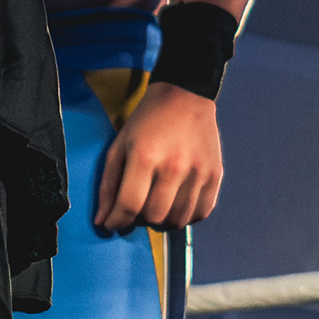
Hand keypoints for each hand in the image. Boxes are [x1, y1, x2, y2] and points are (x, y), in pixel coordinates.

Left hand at [92, 83, 221, 234]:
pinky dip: (186, 216)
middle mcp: (174, 166)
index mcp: (145, 156)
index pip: (129, 206)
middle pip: (154, 217)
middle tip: (137, 208)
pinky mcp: (215, 175)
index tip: (113, 223)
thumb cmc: (147, 121)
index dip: (117, 221)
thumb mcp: (120, 145)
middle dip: (139, 220)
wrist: (185, 95)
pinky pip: (201, 213)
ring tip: (156, 206)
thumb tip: (103, 221)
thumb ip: (109, 185)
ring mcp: (198, 172)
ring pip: (178, 220)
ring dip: (163, 221)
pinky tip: (176, 204)